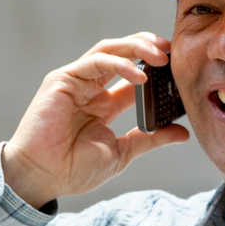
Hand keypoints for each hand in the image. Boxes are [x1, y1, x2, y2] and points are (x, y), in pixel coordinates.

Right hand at [1, 33, 189, 208]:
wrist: (42, 177)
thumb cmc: (74, 168)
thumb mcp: (122, 152)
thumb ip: (150, 139)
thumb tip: (182, 133)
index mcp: (104, 105)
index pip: (135, 77)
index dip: (157, 71)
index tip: (180, 71)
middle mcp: (91, 88)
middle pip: (123, 54)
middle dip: (149, 48)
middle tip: (172, 52)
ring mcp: (76, 81)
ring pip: (110, 50)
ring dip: (137, 48)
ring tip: (161, 56)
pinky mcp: (63, 79)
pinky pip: (94, 61)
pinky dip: (119, 64)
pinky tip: (139, 76)